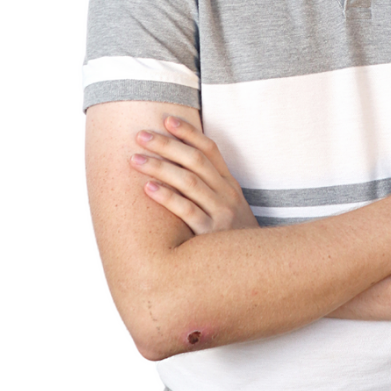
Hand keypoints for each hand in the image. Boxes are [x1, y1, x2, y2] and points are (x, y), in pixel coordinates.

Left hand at [130, 114, 259, 235]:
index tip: (166, 118)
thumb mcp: (228, 209)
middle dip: (166, 144)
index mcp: (231, 185)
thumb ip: (209, 189)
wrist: (255, 271)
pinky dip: (167, 197)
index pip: (210, 150)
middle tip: (140, 135)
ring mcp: (221, 214)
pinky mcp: (211, 236)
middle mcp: (228, 195)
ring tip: (135, 159)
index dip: (188, 132)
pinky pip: (187, 211)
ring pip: (188, 182)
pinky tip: (148, 188)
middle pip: (195, 161)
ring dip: (159, 167)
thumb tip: (177, 167)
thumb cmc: (231, 240)